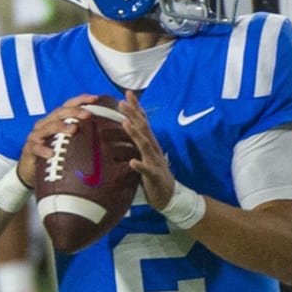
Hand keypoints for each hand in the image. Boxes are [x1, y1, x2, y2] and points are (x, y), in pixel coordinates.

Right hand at [15, 94, 102, 186]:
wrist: (31, 171)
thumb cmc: (53, 155)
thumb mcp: (67, 144)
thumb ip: (82, 137)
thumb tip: (107, 134)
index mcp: (55, 120)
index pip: (67, 105)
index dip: (80, 100)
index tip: (95, 98)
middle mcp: (44, 124)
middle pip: (59, 113)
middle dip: (74, 111)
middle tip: (88, 114)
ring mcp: (36, 136)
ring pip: (48, 127)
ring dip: (61, 127)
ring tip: (74, 129)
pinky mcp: (29, 149)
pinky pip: (35, 147)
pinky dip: (43, 149)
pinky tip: (52, 153)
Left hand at [116, 92, 175, 209]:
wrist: (169, 196)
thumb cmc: (154, 176)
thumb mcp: (145, 156)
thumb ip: (137, 144)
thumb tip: (125, 131)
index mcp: (150, 144)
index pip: (143, 122)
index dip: (136, 108)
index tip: (127, 94)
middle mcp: (153, 149)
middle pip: (143, 128)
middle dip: (133, 114)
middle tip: (121, 102)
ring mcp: (154, 161)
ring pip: (145, 145)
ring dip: (135, 134)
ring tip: (125, 123)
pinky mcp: (154, 176)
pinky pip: (147, 170)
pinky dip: (140, 165)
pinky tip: (133, 162)